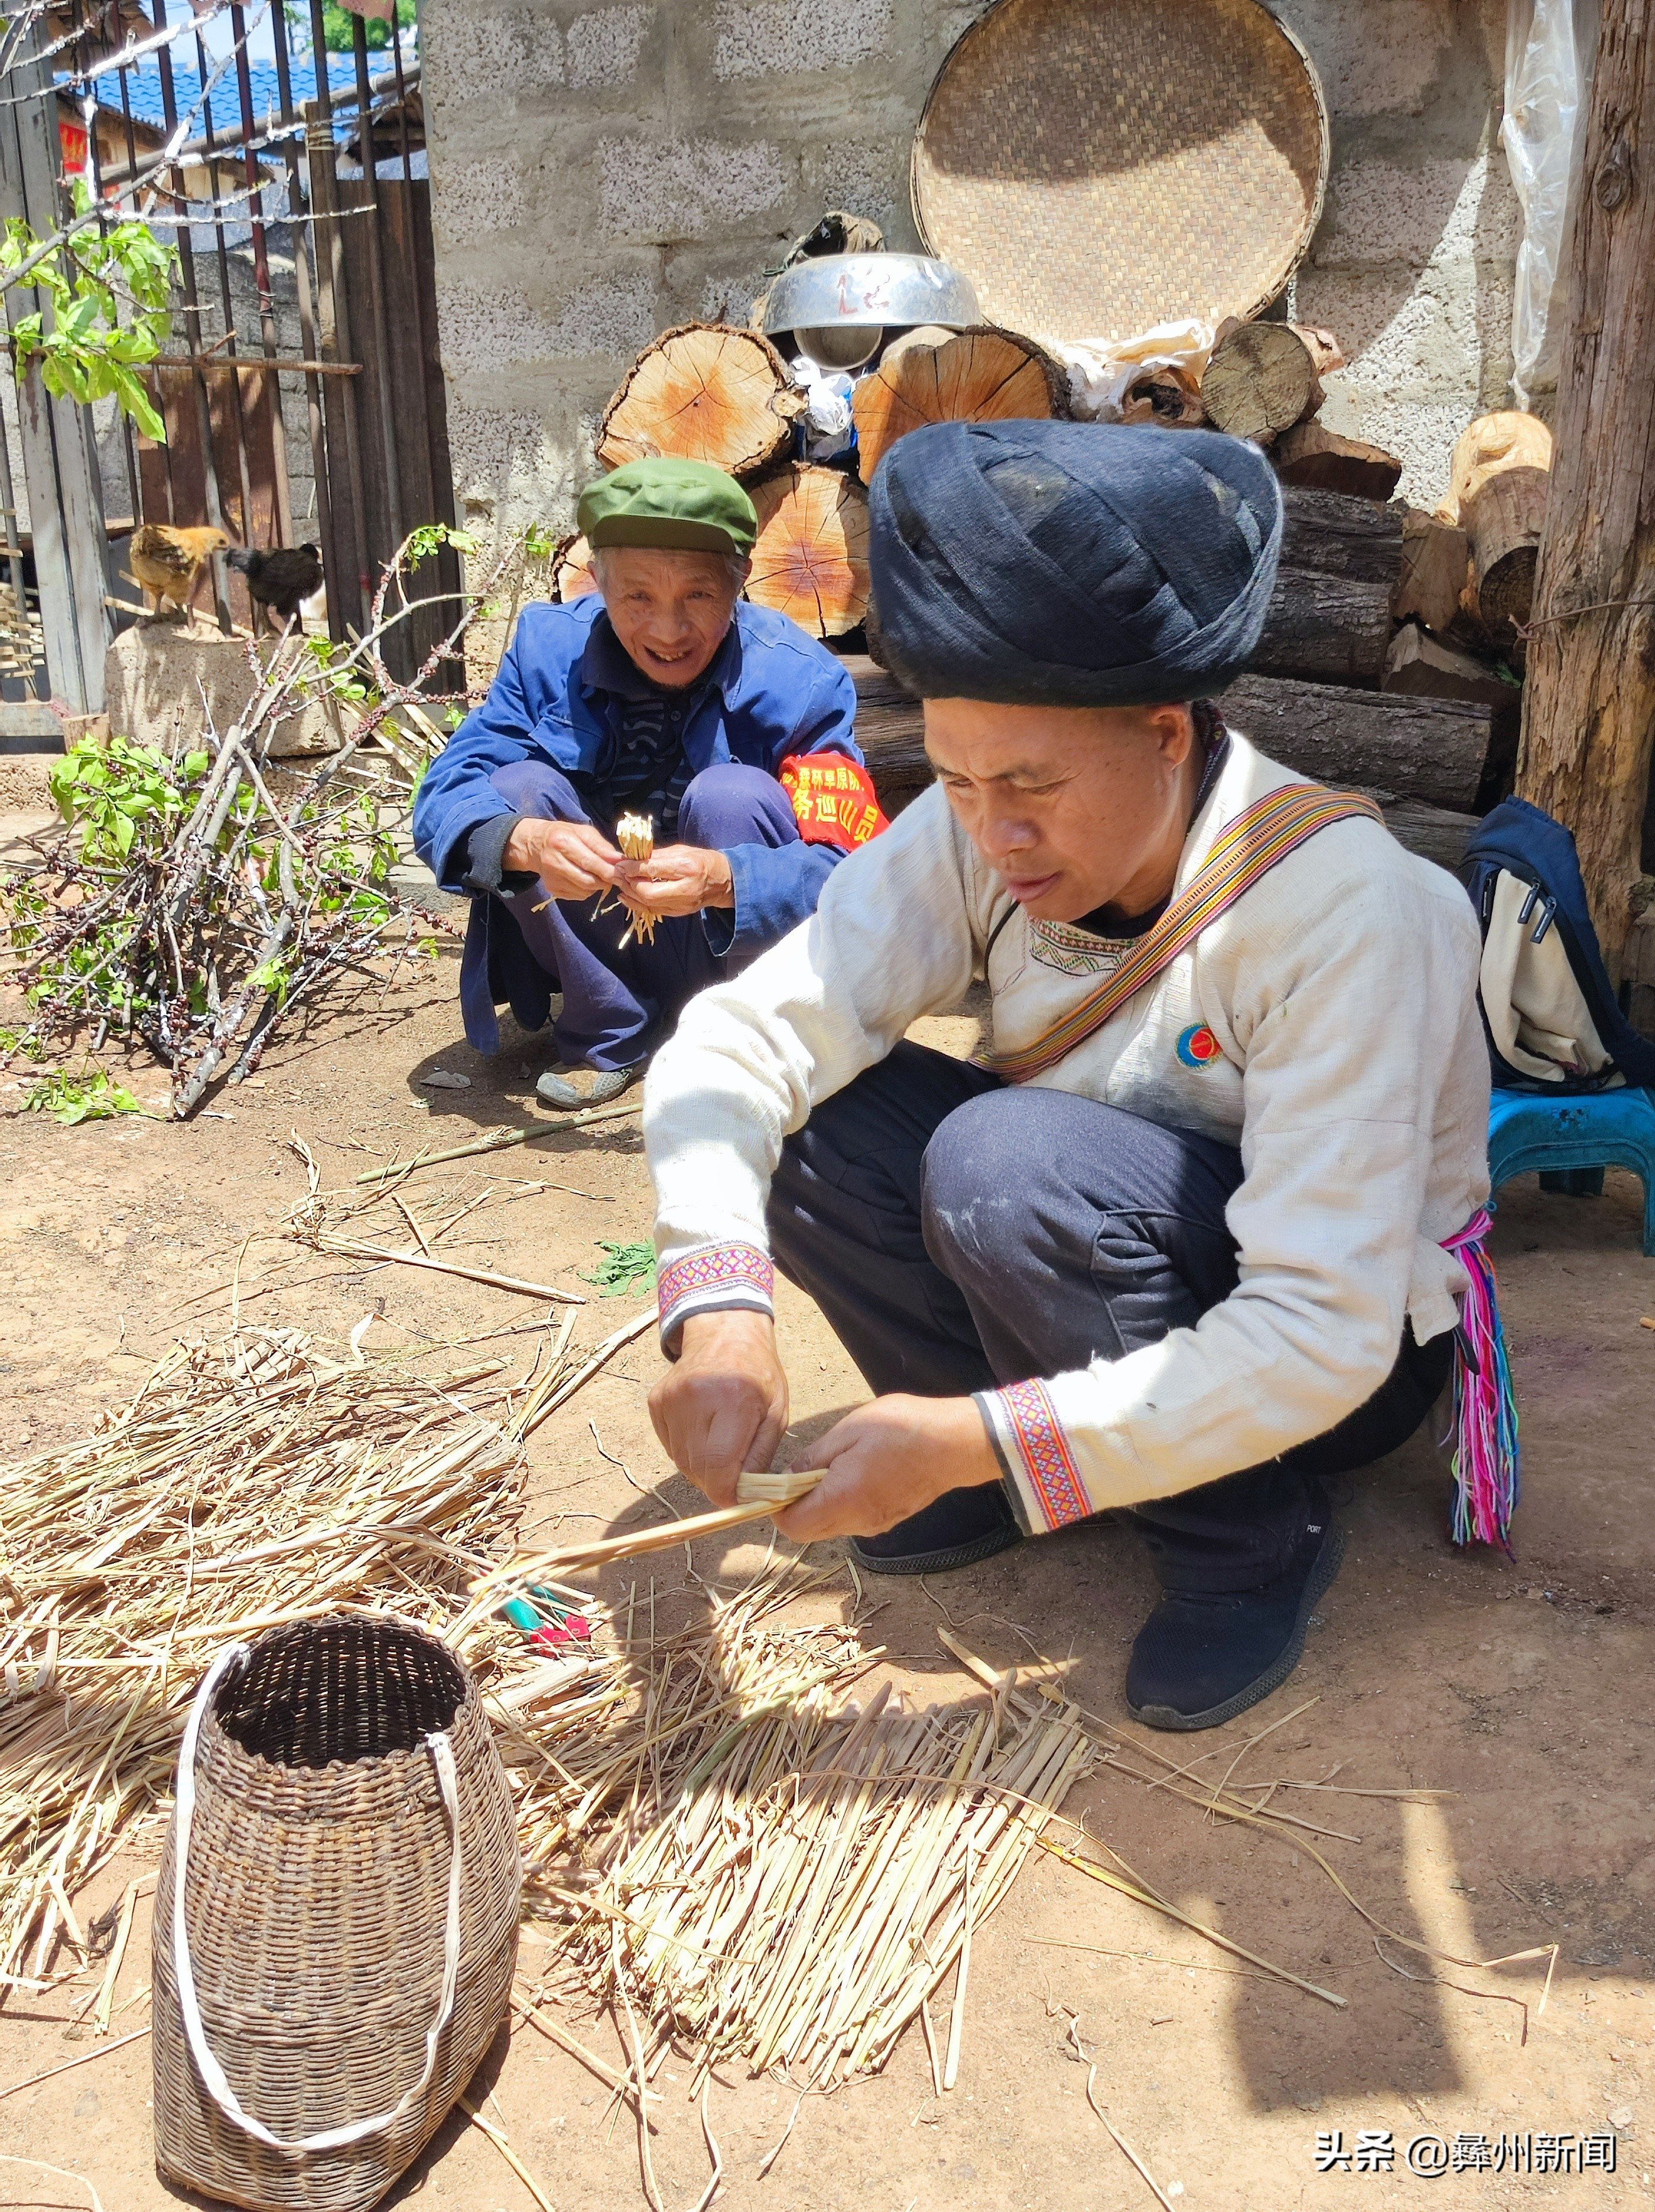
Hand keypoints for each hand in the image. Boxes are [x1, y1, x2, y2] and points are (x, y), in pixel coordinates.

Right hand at [503, 818, 621, 901]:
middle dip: (605, 880)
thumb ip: (602, 846)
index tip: (623, 873)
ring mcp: (552, 878)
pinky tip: (585, 878)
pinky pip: (579, 895)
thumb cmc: (565, 835)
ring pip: (585, 891)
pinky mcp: (552, 890)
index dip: (609, 870)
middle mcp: (554, 862)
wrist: (536, 845)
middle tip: (615, 875)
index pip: (590, 862)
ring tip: (599, 874)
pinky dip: (588, 889)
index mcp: (562, 842)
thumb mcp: (584, 832)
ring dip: (598, 885)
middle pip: (588, 880)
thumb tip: (620, 861)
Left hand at [619, 844, 734, 917]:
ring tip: (619, 882)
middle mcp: (685, 889)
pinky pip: (652, 910)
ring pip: (647, 903)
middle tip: (617, 874)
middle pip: (647, 891)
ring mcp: (682, 904)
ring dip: (629, 893)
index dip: (633, 867)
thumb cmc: (703, 861)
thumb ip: (658, 855)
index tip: (621, 863)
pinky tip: (626, 895)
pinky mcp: (678, 913)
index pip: (653, 869)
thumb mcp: (682, 850)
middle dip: (628, 883)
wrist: (724, 883)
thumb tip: (633, 856)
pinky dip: (636, 903)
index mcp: (687, 868)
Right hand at [648, 1309, 788, 1505]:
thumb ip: (760, 1456)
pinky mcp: (656, 1401)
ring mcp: (671, 1399)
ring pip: (680, 1460)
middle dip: (716, 1482)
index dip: (726, 1491)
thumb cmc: (758, 1376)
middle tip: (733, 1475)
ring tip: (719, 1447)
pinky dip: (686, 1450)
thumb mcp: (775, 1414)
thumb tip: (744, 1497)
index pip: (720, 1464)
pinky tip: (703, 1432)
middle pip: (697, 1467)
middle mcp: (695, 1397)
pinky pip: (669, 1445)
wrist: (725, 1334)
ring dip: (701, 1467)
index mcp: (733, 1398)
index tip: (737, 1498)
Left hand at [774, 1394, 1001, 1544]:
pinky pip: (851, 1520)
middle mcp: (857, 1522)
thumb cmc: (902, 1429)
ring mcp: (875, 1524)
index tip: (778, 1482)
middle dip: (796, 1506)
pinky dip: (841, 1504)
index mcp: (842, 1500)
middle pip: (808, 1531)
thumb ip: (812, 1459)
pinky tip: (855, 1473)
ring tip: (835, 1466)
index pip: (791, 1527)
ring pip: (829, 1526)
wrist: (954, 1443)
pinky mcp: (888, 1519)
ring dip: (820, 1504)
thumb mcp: (848, 1431)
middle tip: (804, 1470)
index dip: (776, 1507)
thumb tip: (786, 1479)